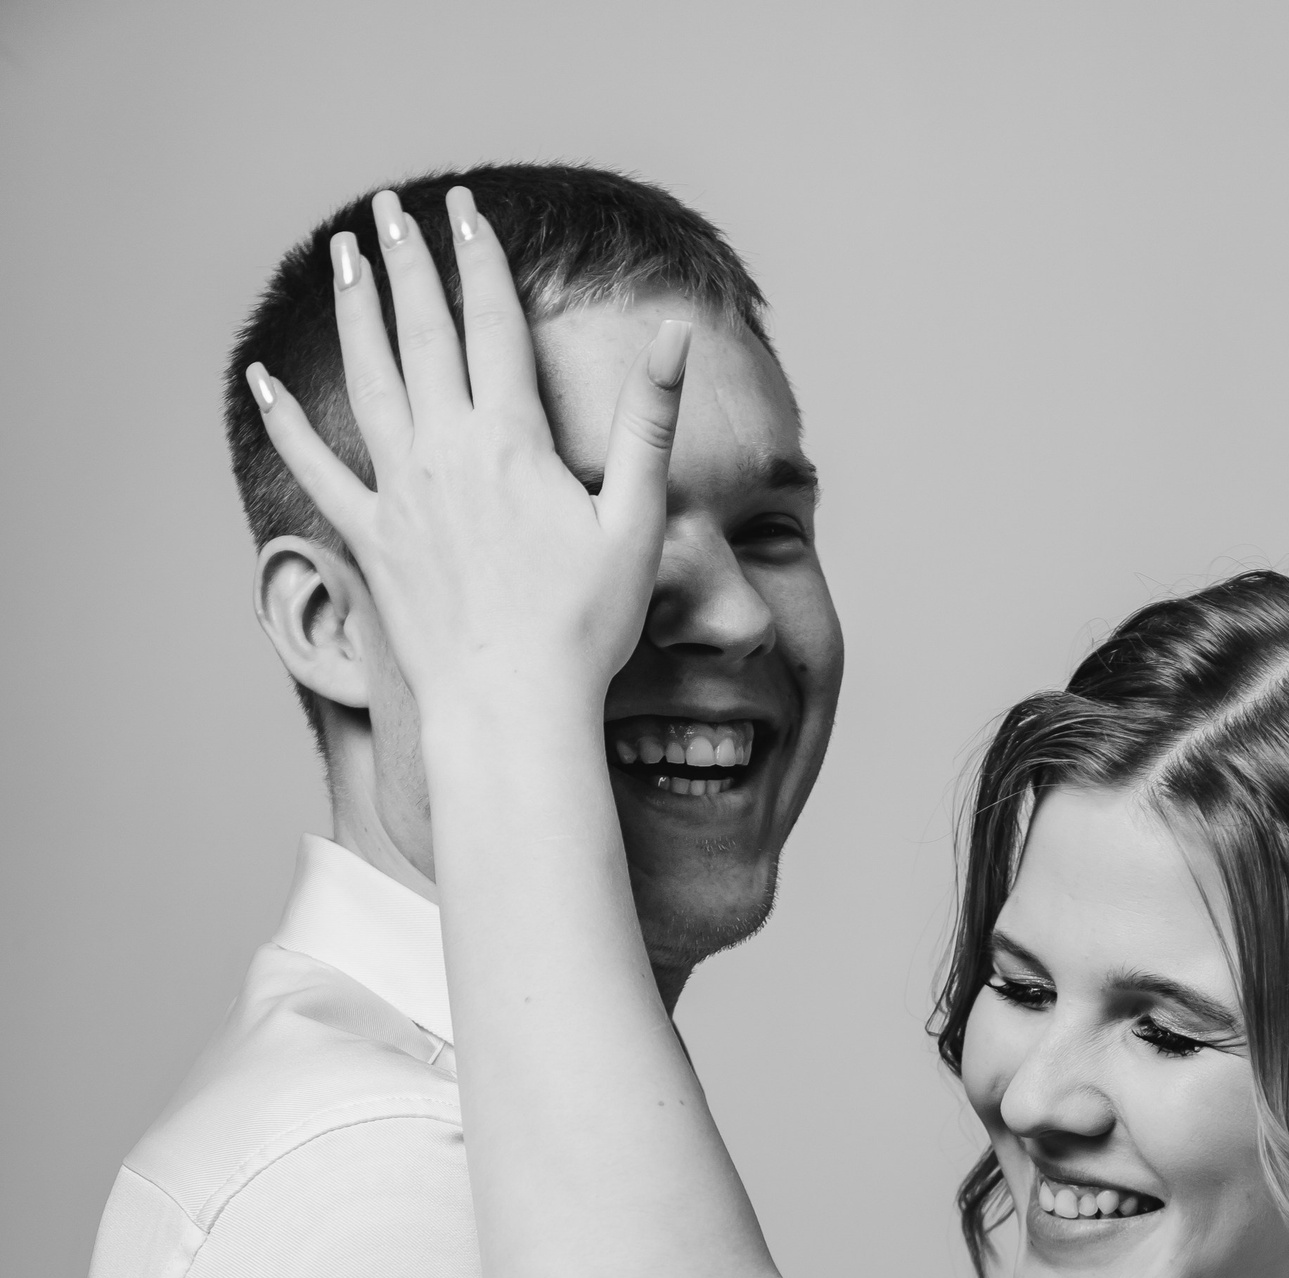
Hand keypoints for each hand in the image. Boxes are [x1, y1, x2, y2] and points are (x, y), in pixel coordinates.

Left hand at [245, 187, 686, 723]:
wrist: (514, 708)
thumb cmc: (585, 628)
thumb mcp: (635, 521)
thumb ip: (650, 422)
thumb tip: (676, 335)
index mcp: (512, 441)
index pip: (492, 324)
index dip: (479, 259)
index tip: (465, 211)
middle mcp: (446, 452)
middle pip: (422, 334)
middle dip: (407, 263)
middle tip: (391, 209)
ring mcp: (400, 493)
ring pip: (369, 378)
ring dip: (355, 310)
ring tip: (343, 255)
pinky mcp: (371, 538)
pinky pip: (316, 467)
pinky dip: (286, 421)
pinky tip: (262, 380)